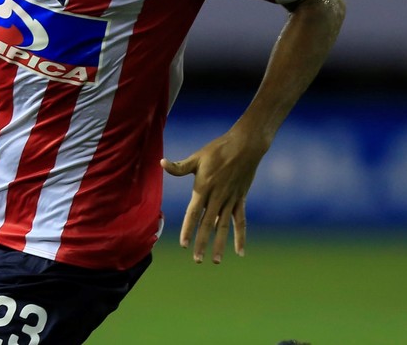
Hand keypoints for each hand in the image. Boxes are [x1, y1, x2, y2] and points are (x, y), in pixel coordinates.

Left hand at [161, 128, 268, 263]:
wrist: (245, 146)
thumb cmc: (218, 150)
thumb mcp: (197, 157)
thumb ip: (180, 166)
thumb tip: (162, 162)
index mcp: (204, 187)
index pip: (194, 213)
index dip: (189, 229)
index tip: (184, 244)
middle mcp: (217, 197)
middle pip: (208, 224)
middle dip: (201, 242)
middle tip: (196, 259)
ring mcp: (230, 199)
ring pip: (224, 226)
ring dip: (220, 244)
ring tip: (215, 261)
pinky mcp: (240, 199)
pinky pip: (240, 221)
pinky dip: (240, 237)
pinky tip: (240, 252)